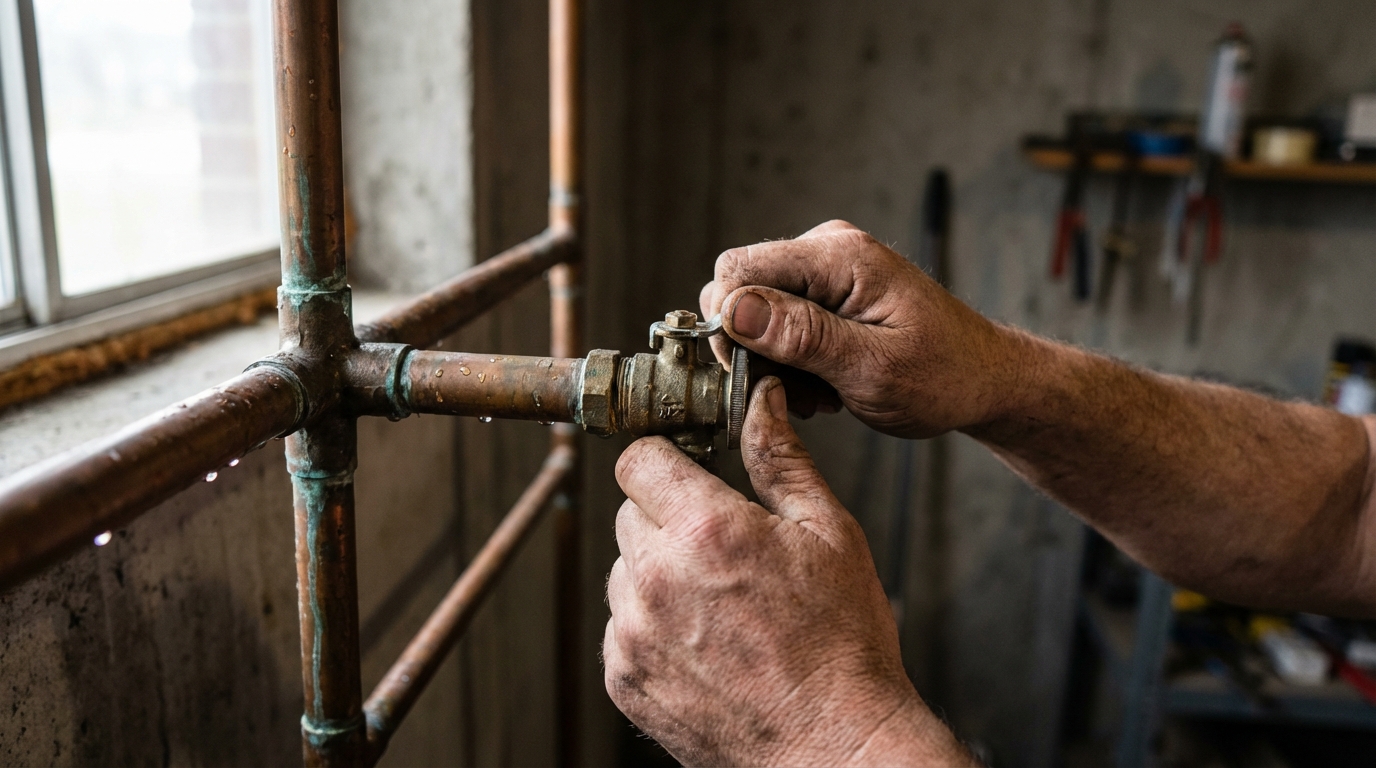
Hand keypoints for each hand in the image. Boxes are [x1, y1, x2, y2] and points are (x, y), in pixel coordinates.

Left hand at [603, 376, 972, 766]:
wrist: (834, 747)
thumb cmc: (842, 646)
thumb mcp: (829, 534)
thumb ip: (781, 460)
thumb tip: (762, 402)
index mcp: (706, 531)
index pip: (639, 460)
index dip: (666, 461)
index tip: (688, 472)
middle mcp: (657, 580)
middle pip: (629, 513)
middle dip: (667, 517)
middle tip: (721, 548)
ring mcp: (633, 635)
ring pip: (622, 571)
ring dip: (657, 574)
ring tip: (718, 604)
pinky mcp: (624, 680)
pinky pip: (620, 628)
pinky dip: (651, 628)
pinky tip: (704, 643)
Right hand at [700, 220, 1018, 437]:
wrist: (984, 381)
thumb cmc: (945, 377)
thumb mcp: (872, 368)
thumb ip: (802, 336)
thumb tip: (733, 310)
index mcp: (840, 257)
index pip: (738, 269)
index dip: (729, 324)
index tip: (752, 373)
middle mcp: (827, 250)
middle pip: (739, 287)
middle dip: (751, 347)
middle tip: (795, 392)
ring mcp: (826, 269)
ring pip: (754, 310)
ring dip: (773, 360)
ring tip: (820, 393)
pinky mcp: (827, 292)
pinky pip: (777, 320)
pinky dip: (789, 359)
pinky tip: (823, 384)